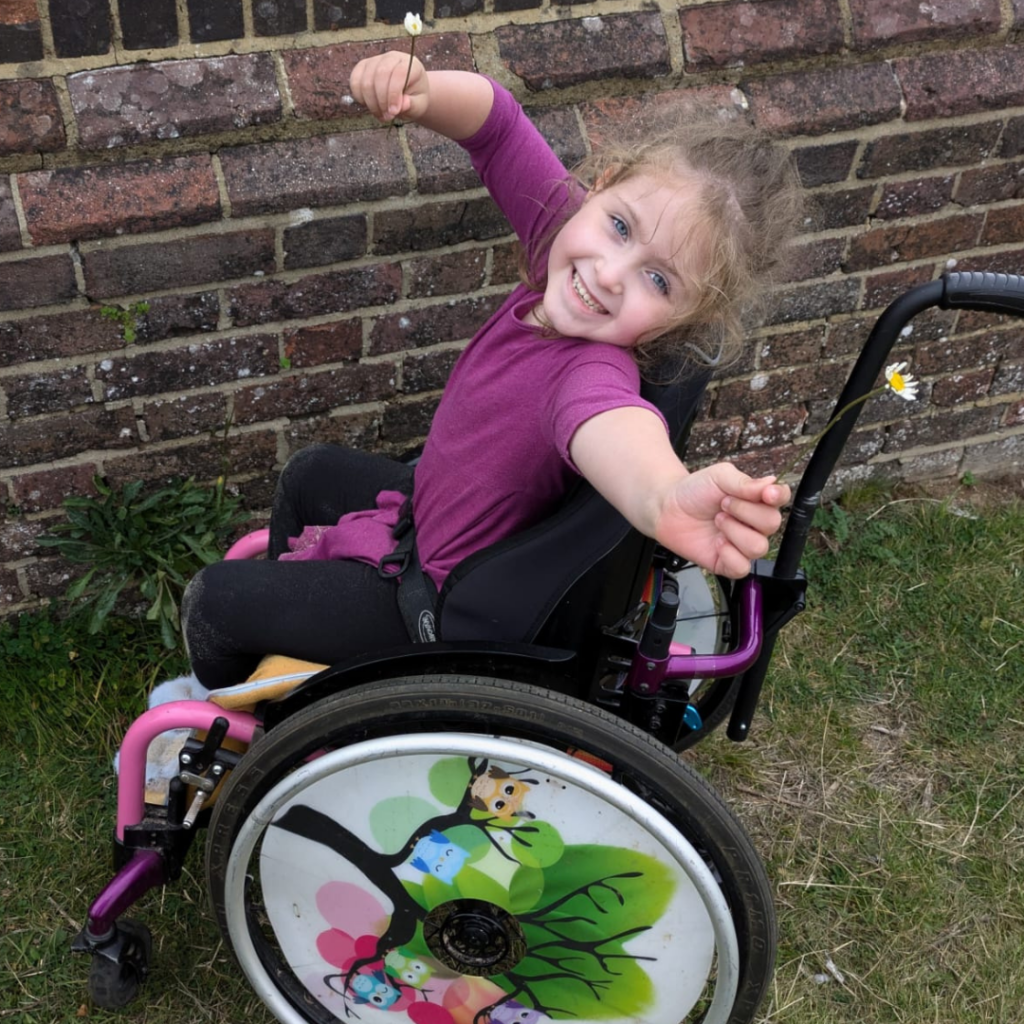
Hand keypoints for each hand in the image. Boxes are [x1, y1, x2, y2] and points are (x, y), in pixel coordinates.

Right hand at [350, 51, 428, 122]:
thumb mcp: (419, 105)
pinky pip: (354, 82)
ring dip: (371, 103)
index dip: (393, 94)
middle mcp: (392, 58)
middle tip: (387, 116)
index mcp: (410, 64)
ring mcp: (375, 60)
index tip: (393, 112)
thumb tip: (402, 105)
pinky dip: (360, 97)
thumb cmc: (415, 98)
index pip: (398, 73)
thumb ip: (412, 105)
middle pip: (379, 75)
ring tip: (381, 114)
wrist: (408, 93)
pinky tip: (371, 105)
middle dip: (381, 101)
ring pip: (365, 80)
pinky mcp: (363, 67)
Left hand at [656, 464, 789, 578]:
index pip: (781, 499)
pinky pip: (742, 567)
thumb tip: (772, 483)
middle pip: (772, 523)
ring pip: (759, 547)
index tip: (766, 494)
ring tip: (717, 520)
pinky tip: (717, 542)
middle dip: (745, 512)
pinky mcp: (727, 563)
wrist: (667, 508)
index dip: (778, 497)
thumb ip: (744, 482)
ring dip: (735, 531)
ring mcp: (742, 544)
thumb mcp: (718, 476)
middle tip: (723, 504)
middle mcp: (754, 523)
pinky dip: (730, 554)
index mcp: (756, 500)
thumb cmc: (694, 491)